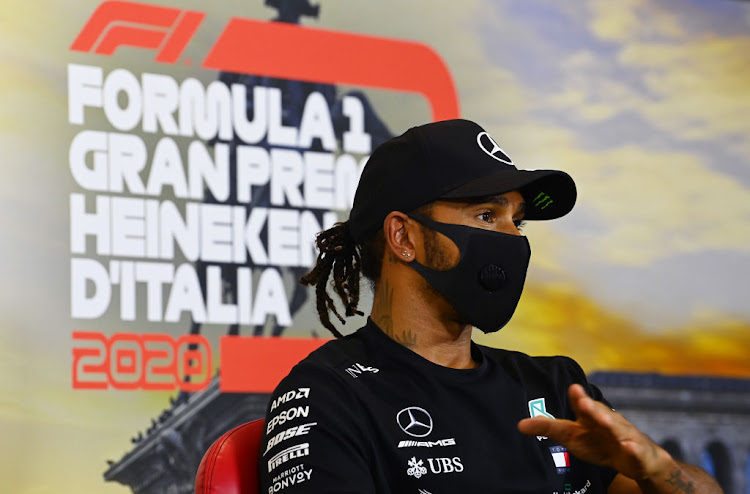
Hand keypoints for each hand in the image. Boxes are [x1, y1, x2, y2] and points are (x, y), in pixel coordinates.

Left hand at [517, 384, 665, 479]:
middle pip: (600, 414)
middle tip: (583, 401)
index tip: (573, 388)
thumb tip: (519, 424)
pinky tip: (629, 446)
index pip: (583, 406)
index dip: (578, 398)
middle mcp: (609, 422)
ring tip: (604, 421)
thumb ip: (549, 428)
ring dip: (611, 424)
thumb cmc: (599, 443)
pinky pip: (636, 451)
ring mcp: (625, 436)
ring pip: (618, 429)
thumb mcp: (571, 436)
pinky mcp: (638, 453)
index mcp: (591, 417)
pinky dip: (633, 449)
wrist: (638, 459)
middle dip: (592, 408)